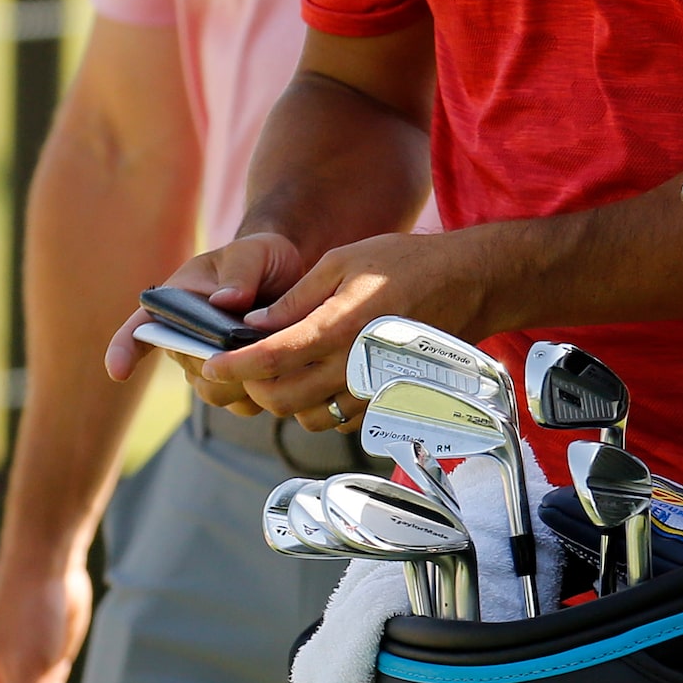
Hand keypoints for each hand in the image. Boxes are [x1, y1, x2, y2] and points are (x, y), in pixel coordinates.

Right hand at [106, 231, 304, 415]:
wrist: (288, 274)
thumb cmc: (258, 259)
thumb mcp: (251, 254)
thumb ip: (240, 273)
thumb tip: (226, 301)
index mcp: (174, 305)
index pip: (139, 329)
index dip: (124, 350)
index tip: (119, 370)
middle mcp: (185, 340)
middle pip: (190, 368)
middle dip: (221, 362)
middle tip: (253, 341)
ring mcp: (209, 364)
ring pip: (214, 391)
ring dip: (242, 379)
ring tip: (270, 351)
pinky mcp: (237, 380)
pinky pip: (242, 402)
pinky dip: (261, 392)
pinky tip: (280, 370)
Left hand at [203, 230, 493, 432]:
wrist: (471, 283)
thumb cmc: (407, 264)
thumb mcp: (344, 261)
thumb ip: (297, 297)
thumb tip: (254, 324)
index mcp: (341, 324)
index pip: (272, 358)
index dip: (233, 365)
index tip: (211, 362)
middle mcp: (356, 363)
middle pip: (281, 399)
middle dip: (252, 386)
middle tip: (244, 366)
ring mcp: (374, 387)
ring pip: (307, 418)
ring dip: (285, 400)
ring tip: (283, 372)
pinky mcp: (388, 399)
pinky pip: (339, 421)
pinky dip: (319, 407)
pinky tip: (321, 379)